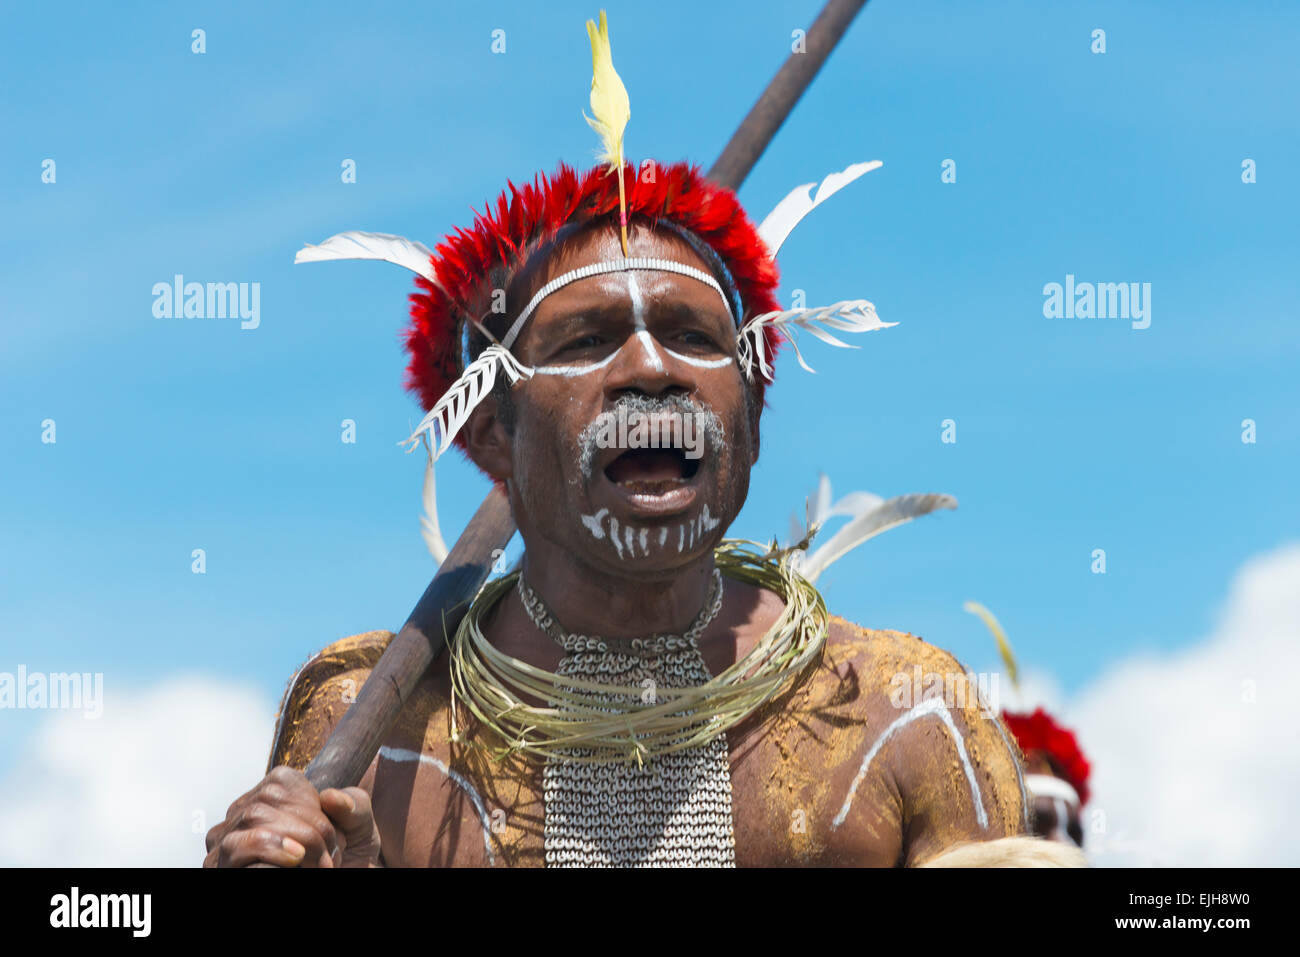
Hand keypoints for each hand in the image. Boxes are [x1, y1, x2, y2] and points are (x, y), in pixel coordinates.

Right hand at [203, 766, 380, 867]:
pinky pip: (239, 848)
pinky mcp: (224, 867)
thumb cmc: (337, 859)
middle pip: (268, 799)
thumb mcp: (357, 827)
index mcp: (267, 799)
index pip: (281, 782)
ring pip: (254, 820)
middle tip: (331, 855)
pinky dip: (274, 850)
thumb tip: (332, 797)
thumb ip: (354, 804)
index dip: (311, 804)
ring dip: (297, 840)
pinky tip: (296, 861)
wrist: (341, 880)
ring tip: (320, 865)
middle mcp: (239, 818)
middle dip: (310, 827)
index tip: (332, 832)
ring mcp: (226, 845)